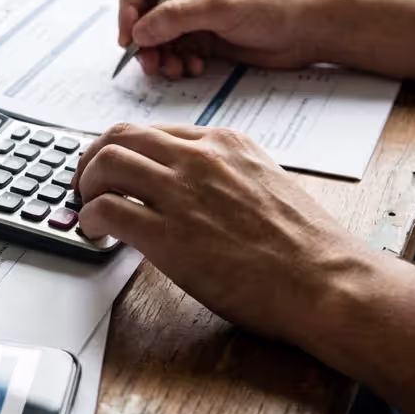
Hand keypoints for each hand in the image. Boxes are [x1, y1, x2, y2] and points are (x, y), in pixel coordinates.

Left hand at [72, 123, 373, 342]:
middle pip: (121, 135)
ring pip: (107, 162)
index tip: (115, 167)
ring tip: (88, 207)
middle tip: (87, 183)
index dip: (126, 150)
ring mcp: (183, 193)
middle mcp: (200, 158)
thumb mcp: (267, 184)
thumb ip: (226, 176)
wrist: (327, 282)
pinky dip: (90, 218)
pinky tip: (96, 233)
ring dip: (87, 184)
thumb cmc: (307, 247)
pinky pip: (106, 209)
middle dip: (94, 157)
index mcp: (226, 143)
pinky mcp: (168, 234)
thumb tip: (191, 189)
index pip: (155, 131)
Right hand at [119, 0, 320, 78]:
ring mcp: (192, 15)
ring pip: (155, 38)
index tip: (130, 38)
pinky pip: (173, 52)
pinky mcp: (201, 38)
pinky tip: (192, 69)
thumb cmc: (272, 5)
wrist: (307, 30)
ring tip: (175, 70)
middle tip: (150, 64)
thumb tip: (138, 32)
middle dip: (144, 41)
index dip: (128, 10)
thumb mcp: (221, 7)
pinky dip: (176, 63)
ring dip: (160, 56)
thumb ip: (177, 17)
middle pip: (142, 15)